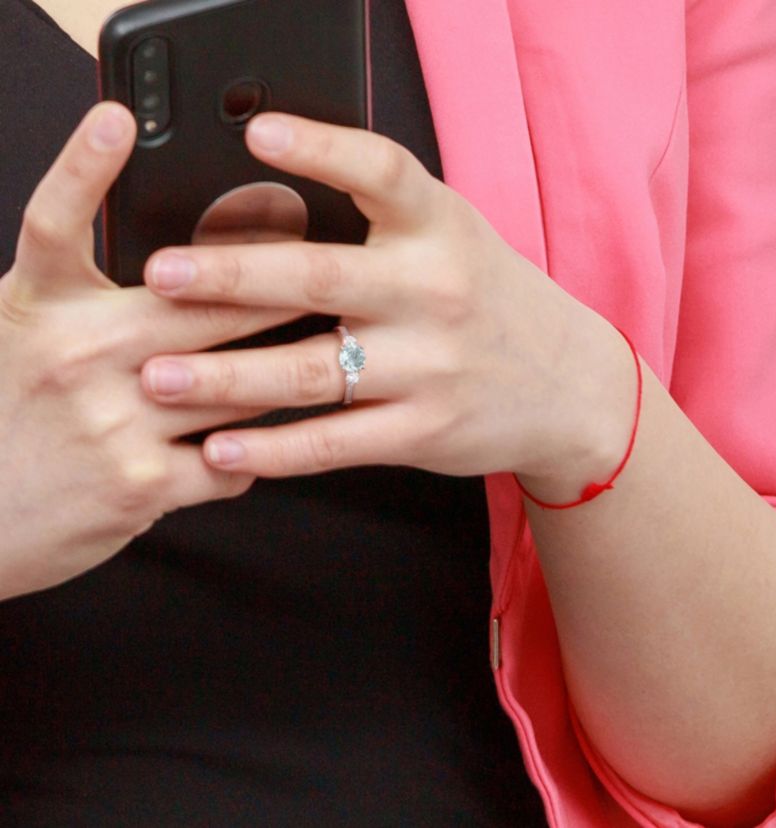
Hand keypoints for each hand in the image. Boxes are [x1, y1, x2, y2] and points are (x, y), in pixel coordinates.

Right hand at [0, 104, 294, 598]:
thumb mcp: (20, 341)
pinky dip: (247, 457)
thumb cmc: (4, 422)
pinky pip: (229, 462)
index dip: (83, 166)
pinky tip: (250, 452)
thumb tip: (169, 270)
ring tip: (322, 361)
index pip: (56, 222)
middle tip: (326, 272)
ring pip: (235, 384)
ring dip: (279, 377)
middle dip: (274, 291)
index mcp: (42, 310)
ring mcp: (112, 423)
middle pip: (201, 304)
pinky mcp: (139, 486)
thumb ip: (79, 301)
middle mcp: (78, 356)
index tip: (117, 119)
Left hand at [141, 113, 636, 497]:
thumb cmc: (492, 302)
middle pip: (322, 278)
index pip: (382, 172)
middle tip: (161, 276)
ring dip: (229, 376)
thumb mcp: (455, 240)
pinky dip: (275, 449)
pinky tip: (224, 447)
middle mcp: (436, 293)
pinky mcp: (426, 430)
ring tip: (159, 376)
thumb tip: (272, 204)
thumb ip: (386, 221)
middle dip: (233, 278)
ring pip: (314, 371)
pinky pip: (337, 442)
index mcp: (440, 229)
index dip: (321, 149)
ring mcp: (432, 368)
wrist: (570, 386)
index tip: (256, 135)